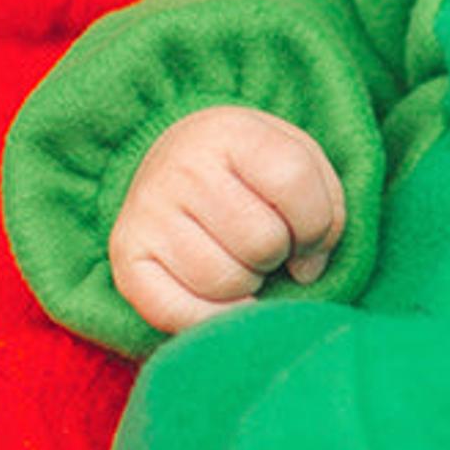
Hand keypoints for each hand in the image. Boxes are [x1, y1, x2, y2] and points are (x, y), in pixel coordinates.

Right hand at [111, 106, 346, 333]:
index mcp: (231, 132)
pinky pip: (178, 314)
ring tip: (238, 263)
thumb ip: (325, 209)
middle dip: (278, 256)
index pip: (294, 182)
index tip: (306, 236)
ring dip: (248, 286)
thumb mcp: (298, 163)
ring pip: (226, 282)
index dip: (316, 224)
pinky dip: (211, 318)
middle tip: (265, 247)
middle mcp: (182, 167)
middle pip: (262, 241)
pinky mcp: (124, 257)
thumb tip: (306, 272)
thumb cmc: (251, 175)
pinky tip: (220, 299)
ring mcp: (147, 211)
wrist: (173, 164)